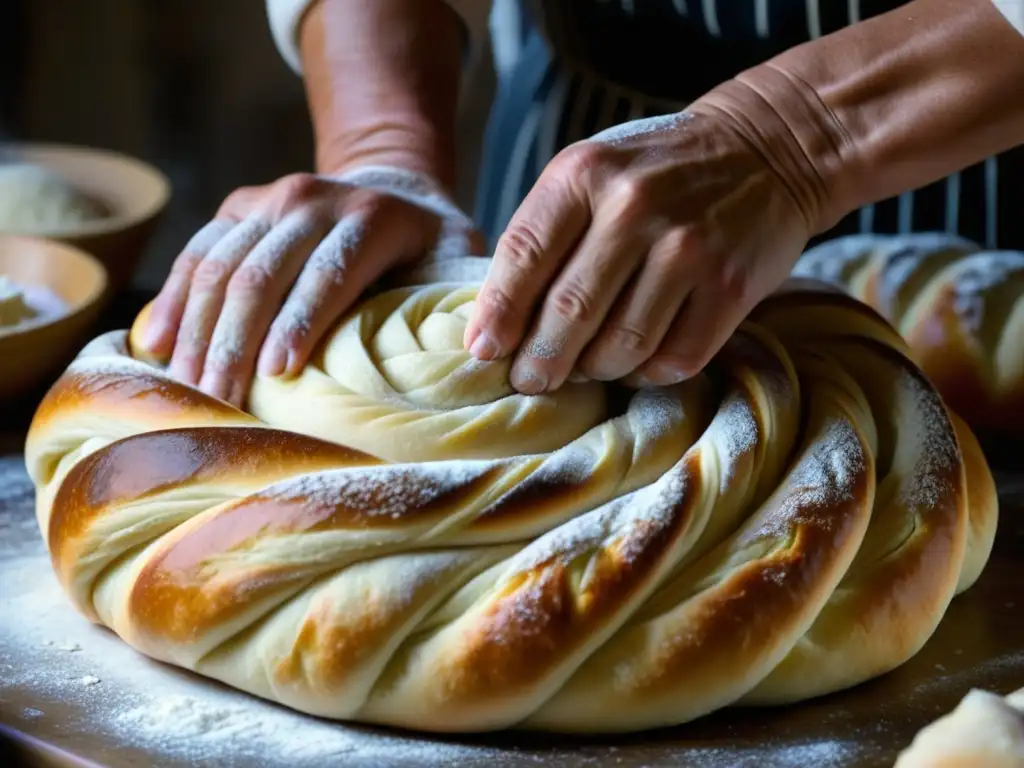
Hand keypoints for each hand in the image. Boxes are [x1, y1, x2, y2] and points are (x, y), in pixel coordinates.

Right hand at [139, 166, 479, 405]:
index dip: (300, 324)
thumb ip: (463, 298)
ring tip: (189, 391)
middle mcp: (313, 198)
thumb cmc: (431, 245)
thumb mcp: (460, 260)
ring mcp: (270, 197)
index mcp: (372, 217)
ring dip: (200, 331)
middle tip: (219, 404)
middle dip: (236, 343)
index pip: (328, 275)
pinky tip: (159, 346)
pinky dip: (177, 300)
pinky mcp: (239, 206)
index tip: (276, 377)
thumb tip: (478, 355)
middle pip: (261, 274)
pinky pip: (197, 252)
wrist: (391, 185)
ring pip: (220, 265)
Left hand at [463, 82, 836, 392]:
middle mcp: (635, 207)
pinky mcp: (731, 287)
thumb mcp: (591, 173)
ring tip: (586, 367)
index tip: (484, 352)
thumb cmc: (657, 173)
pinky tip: (637, 362)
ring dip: (595, 370)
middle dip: (540, 362)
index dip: (498, 315)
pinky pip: (673, 359)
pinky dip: (646, 373)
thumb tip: (496, 327)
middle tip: (530, 381)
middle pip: (568, 313)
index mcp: (585, 173)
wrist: (764, 151)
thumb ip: (544, 236)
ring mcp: (688, 249)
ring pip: (620, 347)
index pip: (522, 256)